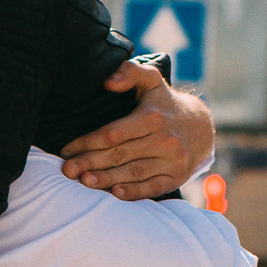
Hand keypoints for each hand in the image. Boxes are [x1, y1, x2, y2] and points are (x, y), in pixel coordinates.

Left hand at [61, 62, 214, 200]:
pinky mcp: (176, 177)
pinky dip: (135, 192)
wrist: (200, 126)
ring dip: (106, 179)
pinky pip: (153, 187)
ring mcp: (172, 160)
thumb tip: (107, 82)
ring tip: (83, 182)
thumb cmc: (163, 103)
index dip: (87, 142)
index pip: (113, 133)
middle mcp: (164, 139)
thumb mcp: (151, 80)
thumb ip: (129, 72)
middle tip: (67, 170)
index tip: (66, 149)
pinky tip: (115, 193)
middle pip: (119, 154)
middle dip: (90, 163)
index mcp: (152, 117)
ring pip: (133, 172)